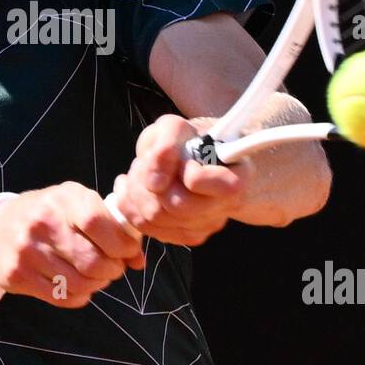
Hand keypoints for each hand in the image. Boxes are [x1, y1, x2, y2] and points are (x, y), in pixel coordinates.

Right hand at [0, 182, 144, 308]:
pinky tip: (78, 286)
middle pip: (92, 261)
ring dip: (97, 285)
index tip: (128, 251)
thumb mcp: (76, 205)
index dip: (121, 244)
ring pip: (79, 283)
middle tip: (113, 268)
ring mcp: (27, 251)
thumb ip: (110, 227)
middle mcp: (42, 223)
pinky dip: (79, 296)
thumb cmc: (49, 215)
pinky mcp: (17, 276)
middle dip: (112, 270)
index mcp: (62, 199)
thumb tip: (138, 260)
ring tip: (96, 277)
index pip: (98, 223)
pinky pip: (61, 297)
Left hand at [111, 114, 253, 246]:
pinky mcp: (186, 236)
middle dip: (148, 179)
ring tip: (140, 173)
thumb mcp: (175, 128)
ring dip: (136, 191)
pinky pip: (146, 227)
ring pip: (154, 218)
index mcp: (233, 177)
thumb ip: (166, 143)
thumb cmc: (188, 141)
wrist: (198, 158)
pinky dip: (131, 205)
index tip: (180, 158)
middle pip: (172, 204)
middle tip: (146, 162)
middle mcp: (225, 207)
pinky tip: (137, 188)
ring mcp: (207, 225)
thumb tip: (155, 182)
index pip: (195, 180)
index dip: (178, 168)